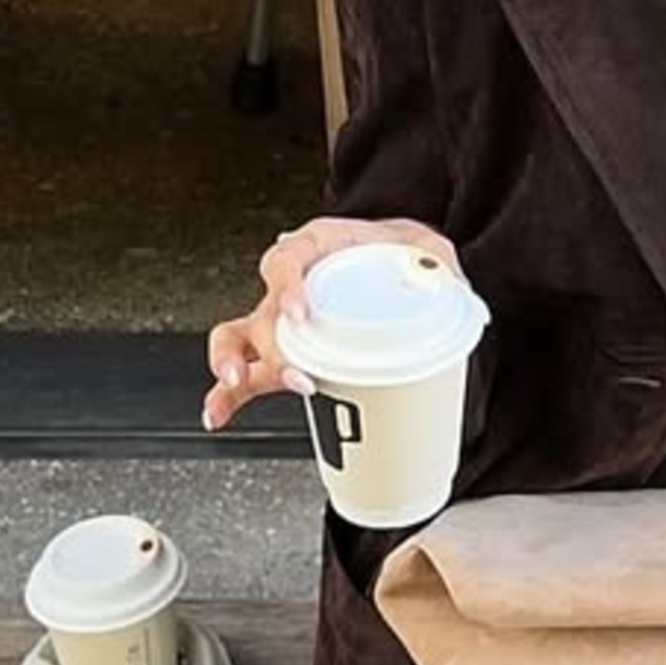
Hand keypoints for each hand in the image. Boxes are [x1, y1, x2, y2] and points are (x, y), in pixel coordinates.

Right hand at [199, 215, 453, 428]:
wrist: (397, 257)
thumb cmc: (402, 250)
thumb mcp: (428, 248)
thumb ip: (438, 266)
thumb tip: (447, 285)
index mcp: (316, 248)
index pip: (287, 260)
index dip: (287, 286)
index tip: (298, 312)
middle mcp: (290, 284)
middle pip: (264, 313)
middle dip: (275, 350)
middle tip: (300, 377)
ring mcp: (280, 318)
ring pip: (239, 338)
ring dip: (231, 364)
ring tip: (237, 385)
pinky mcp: (283, 350)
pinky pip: (247, 371)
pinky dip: (227, 396)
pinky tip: (218, 417)